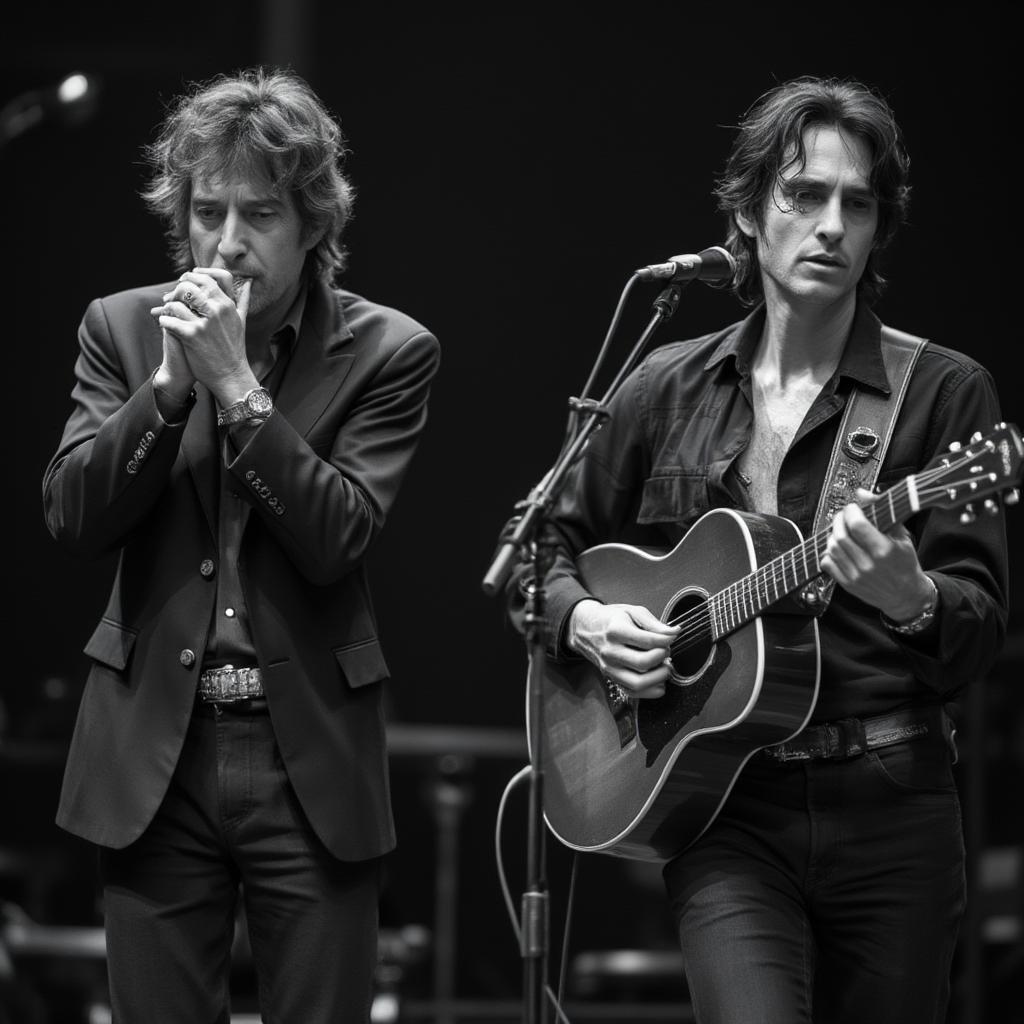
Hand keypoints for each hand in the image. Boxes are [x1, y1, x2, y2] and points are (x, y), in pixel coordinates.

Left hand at [150, 270, 254, 405]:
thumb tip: (248, 282)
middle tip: (172, 297)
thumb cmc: (234, 350)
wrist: (231, 376)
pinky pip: (169, 319)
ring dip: (168, 306)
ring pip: (176, 301)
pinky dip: (164, 320)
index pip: (210, 277)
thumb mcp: (241, 321)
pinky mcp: (192, 336)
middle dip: (177, 289)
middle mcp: (218, 310)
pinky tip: (166, 324)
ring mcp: (205, 323)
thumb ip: (243, 300)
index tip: (187, 280)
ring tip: (168, 312)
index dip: (195, 275)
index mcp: (228, 304)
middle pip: (190, 285)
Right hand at [567, 599, 679, 698]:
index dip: (666, 641)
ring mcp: (609, 667)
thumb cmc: (611, 619)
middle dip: (662, 658)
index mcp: (616, 630)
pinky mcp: (611, 678)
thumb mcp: (632, 611)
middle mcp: (611, 651)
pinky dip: (650, 691)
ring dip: (658, 677)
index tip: (671, 638)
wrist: (585, 629)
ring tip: (664, 666)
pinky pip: (632, 692)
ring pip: (638, 682)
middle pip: (643, 663)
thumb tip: (675, 633)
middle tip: (666, 651)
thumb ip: (654, 623)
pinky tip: (657, 681)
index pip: (648, 641)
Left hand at [822, 488, 933, 620]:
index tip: (853, 508)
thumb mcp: (901, 536)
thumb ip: (882, 513)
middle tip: (844, 516)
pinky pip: (827, 562)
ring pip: (832, 548)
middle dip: (839, 520)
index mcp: (884, 550)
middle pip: (841, 535)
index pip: (857, 525)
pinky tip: (838, 547)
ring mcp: (856, 576)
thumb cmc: (904, 562)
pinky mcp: (848, 584)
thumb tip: (863, 493)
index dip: (850, 512)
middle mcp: (868, 564)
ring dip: (833, 534)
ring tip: (842, 530)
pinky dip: (828, 551)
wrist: (905, 595)